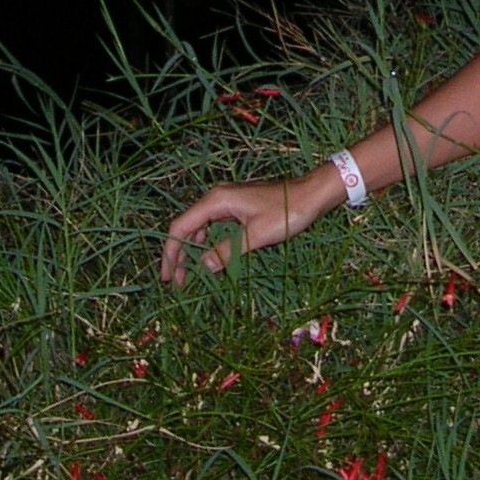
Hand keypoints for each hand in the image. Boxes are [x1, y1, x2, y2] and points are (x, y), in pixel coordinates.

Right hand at [159, 170, 339, 285]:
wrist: (312, 195)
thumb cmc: (287, 212)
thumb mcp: (256, 235)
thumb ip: (227, 251)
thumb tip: (202, 266)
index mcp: (217, 200)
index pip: (181, 226)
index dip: (170, 252)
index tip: (168, 276)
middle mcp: (217, 199)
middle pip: (187, 227)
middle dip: (179, 255)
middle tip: (176, 284)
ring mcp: (227, 203)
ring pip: (200, 228)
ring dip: (193, 251)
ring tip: (189, 277)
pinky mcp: (237, 209)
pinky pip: (214, 228)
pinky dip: (208, 245)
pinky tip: (209, 262)